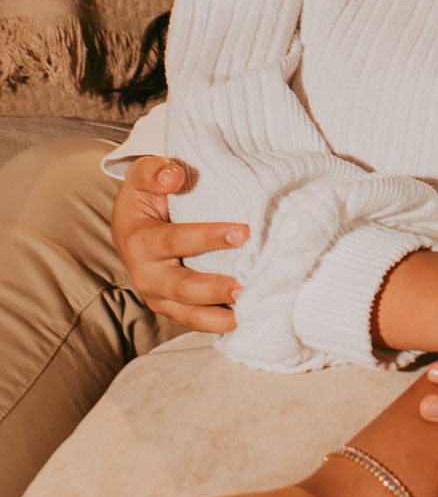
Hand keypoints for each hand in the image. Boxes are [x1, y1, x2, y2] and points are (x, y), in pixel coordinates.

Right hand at [112, 155, 246, 332]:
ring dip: (217, 318)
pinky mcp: (173, 308)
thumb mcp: (143, 176)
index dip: (209, 237)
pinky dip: (217, 325)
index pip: (176, 241)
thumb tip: (173, 176)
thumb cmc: (145, 198)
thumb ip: (154, 171)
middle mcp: (147, 275)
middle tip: (245, 287)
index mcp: (140, 241)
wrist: (132, 226)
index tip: (243, 233)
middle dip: (214, 289)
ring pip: (188, 314)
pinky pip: (195, 321)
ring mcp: (160, 296)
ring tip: (246, 314)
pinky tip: (244, 321)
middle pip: (182, 288)